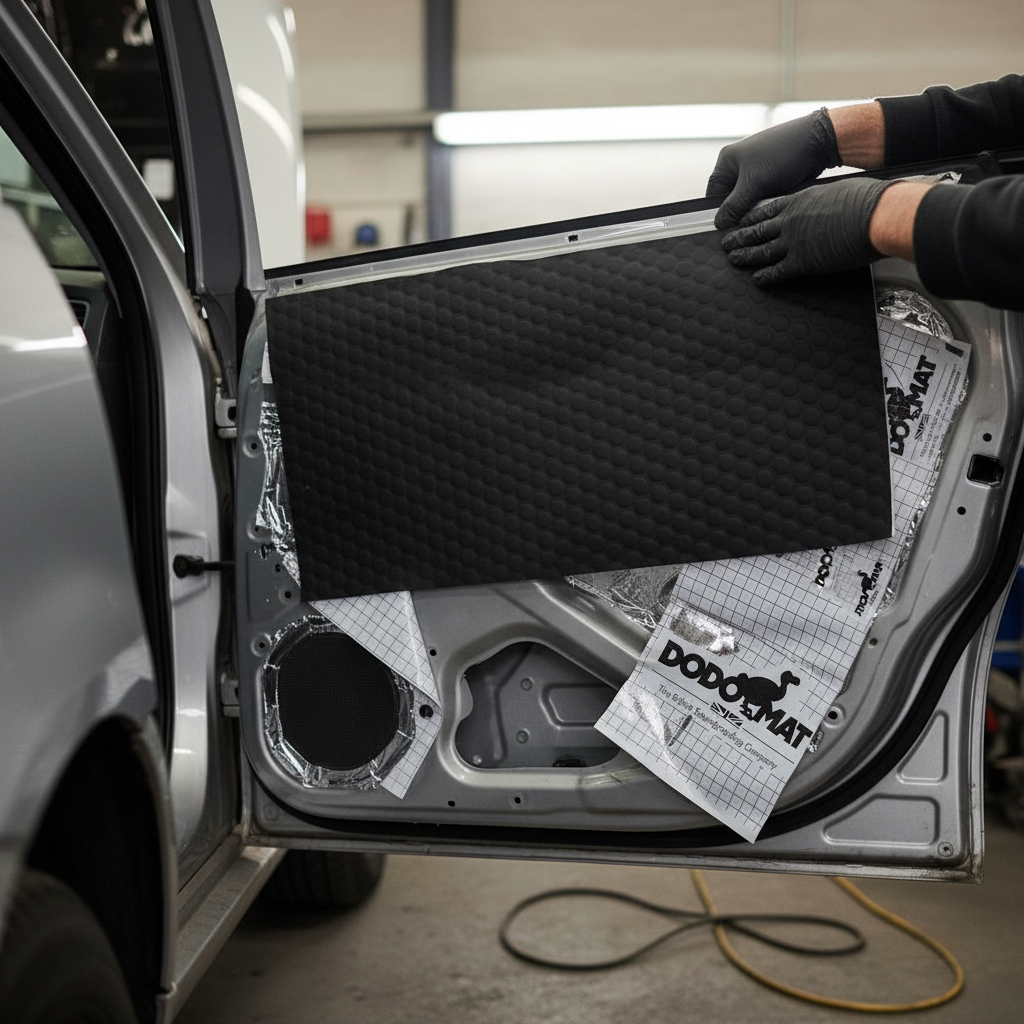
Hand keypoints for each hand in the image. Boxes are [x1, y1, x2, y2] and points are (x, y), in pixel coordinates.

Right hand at [706, 108, 841, 229]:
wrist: (819, 141)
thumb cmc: (782, 154)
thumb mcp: (754, 184)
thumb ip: (734, 206)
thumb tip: (719, 224)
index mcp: (727, 159)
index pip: (713, 193)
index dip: (717, 211)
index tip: (724, 228)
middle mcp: (740, 163)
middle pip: (731, 197)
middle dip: (738, 210)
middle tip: (745, 225)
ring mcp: (757, 168)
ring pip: (748, 198)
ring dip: (754, 208)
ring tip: (762, 215)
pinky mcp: (772, 173)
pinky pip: (763, 194)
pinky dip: (766, 202)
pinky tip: (773, 208)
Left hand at [721, 177, 892, 284]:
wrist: (872, 214)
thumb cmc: (864, 199)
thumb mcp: (838, 190)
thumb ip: (825, 199)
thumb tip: (832, 203)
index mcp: (799, 200)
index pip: (767, 209)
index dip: (751, 217)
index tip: (741, 220)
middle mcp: (790, 220)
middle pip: (757, 229)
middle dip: (740, 236)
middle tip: (727, 242)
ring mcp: (793, 241)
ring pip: (761, 250)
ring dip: (745, 255)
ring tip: (733, 259)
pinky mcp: (802, 261)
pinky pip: (777, 270)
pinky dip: (765, 276)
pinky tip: (756, 279)